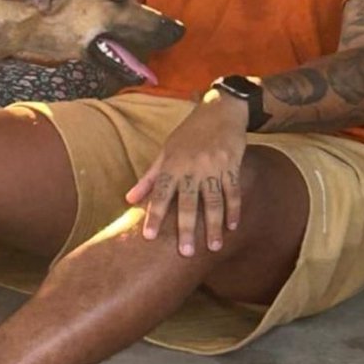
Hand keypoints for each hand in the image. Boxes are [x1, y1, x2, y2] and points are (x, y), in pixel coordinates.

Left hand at [125, 92, 248, 256]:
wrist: (220, 110)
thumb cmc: (189, 133)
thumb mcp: (166, 150)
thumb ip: (149, 177)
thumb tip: (129, 199)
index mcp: (172, 164)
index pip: (160, 194)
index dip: (155, 215)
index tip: (148, 237)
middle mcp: (191, 167)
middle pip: (188, 202)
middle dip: (187, 228)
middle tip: (186, 253)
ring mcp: (213, 167)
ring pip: (213, 201)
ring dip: (214, 225)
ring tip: (214, 247)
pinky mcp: (232, 165)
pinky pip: (232, 192)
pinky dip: (233, 209)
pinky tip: (232, 227)